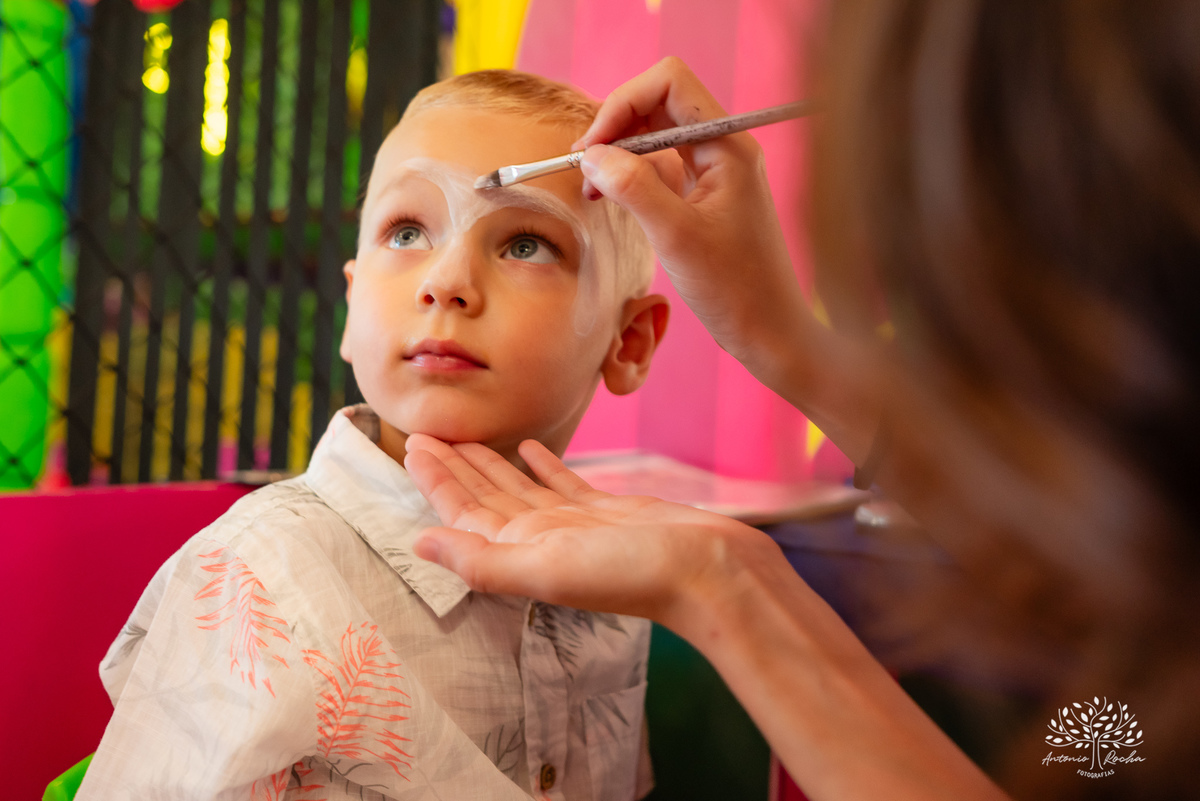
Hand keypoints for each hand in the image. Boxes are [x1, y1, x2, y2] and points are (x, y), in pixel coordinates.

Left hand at [402, 433, 779, 627]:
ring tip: (467, 437)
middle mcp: (541, 538)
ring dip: (490, 463)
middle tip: (426, 431)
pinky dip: (542, 464)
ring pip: (518, 487)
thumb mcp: (545, 567)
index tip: (412, 444)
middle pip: (485, 497)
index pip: (463, 511)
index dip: (435, 480)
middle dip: (454, 467)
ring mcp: (573, 523)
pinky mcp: (605, 510)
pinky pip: (562, 483)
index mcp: (520, 551)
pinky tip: (528, 446)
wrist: (706, 569)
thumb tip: (418, 545)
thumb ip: (480, 560)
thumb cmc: (630, 573)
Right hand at [573, 57, 805, 375]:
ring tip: (591, 187)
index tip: (593, 147)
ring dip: (619, 153)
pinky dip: (631, 177)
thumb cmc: (735, 288)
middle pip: (659, 104)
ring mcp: (715, 172)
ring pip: (656, 136)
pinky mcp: (705, 196)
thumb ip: (633, 188)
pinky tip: (610, 198)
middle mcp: (724, 148)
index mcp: (728, 145)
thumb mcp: (676, 236)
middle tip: (583, 167)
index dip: (623, 104)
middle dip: (616, 127)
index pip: (669, 83)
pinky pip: (662, 168)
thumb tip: (592, 156)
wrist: (770, 332)